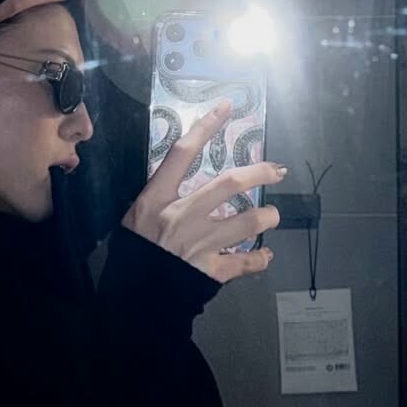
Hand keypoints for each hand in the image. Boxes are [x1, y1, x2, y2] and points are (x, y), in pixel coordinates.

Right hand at [120, 101, 284, 283]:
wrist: (131, 299)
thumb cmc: (130, 255)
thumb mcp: (134, 218)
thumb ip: (159, 199)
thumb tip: (182, 184)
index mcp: (156, 199)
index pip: (182, 153)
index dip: (206, 127)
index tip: (227, 108)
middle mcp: (181, 216)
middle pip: (228, 183)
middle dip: (258, 173)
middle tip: (277, 170)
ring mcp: (199, 244)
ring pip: (247, 222)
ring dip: (266, 217)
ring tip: (271, 215)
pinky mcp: (210, 271)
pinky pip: (244, 263)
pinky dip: (259, 259)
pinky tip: (265, 255)